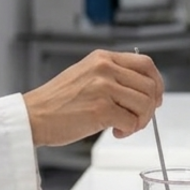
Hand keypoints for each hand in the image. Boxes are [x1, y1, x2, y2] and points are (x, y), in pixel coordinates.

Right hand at [23, 49, 163, 146]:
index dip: (157, 83)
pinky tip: (114, 132)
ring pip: (145, 104)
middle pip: (149, 86)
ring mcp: (103, 88)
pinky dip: (128, 131)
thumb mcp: (85, 75)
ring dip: (140, 121)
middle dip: (150, 108)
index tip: (155, 98)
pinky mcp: (101, 110)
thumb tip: (144, 91)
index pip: (146, 64)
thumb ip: (112, 76)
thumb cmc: (57, 102)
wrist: (33, 116)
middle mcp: (105, 68)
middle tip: (138, 119)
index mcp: (102, 58)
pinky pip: (132, 121)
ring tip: (124, 126)